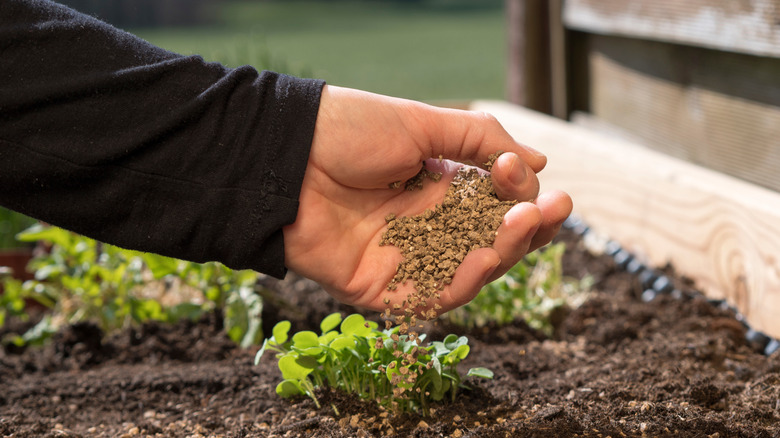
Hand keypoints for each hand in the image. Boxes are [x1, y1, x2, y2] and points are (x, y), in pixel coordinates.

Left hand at [283, 85, 571, 313]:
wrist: (284, 156)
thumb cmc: (348, 131)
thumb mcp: (423, 124)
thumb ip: (482, 141)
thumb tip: (541, 162)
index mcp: (440, 188)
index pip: (498, 205)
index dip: (521, 194)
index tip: (522, 172)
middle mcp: (428, 226)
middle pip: (493, 243)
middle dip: (528, 229)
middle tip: (552, 209)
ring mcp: (406, 260)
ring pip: (471, 273)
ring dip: (504, 252)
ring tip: (521, 225)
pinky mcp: (381, 289)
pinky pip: (431, 298)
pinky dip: (463, 283)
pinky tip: (484, 257)